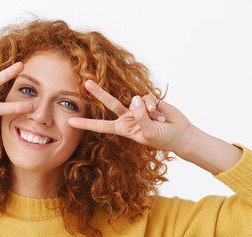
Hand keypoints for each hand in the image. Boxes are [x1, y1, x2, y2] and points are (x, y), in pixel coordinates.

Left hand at [68, 80, 192, 152]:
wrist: (180, 134)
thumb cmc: (163, 138)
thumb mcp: (148, 133)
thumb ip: (140, 116)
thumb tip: (135, 98)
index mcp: (123, 128)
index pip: (101, 126)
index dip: (86, 124)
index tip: (71, 122)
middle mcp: (128, 117)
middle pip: (110, 103)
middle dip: (99, 93)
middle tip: (86, 82)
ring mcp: (138, 108)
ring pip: (134, 100)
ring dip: (147, 111)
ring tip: (157, 121)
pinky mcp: (149, 100)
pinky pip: (147, 98)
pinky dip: (153, 106)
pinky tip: (160, 115)